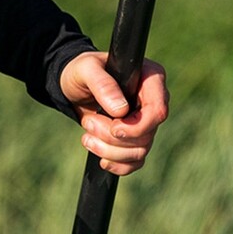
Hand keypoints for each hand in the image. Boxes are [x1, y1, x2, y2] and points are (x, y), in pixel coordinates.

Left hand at [59, 51, 169, 175]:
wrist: (74, 86)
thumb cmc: (82, 70)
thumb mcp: (86, 69)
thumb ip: (102, 84)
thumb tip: (120, 110)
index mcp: (150, 78)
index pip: (158, 111)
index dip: (136, 126)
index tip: (113, 127)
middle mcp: (153, 101)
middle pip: (147, 134)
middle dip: (113, 137)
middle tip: (88, 122)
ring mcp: (145, 122)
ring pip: (140, 151)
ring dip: (109, 151)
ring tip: (86, 137)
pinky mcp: (135, 139)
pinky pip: (135, 162)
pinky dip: (117, 164)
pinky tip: (101, 159)